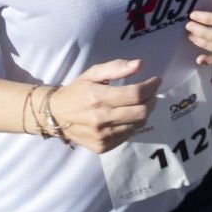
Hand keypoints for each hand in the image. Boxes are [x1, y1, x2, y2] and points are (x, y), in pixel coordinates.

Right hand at [47, 58, 161, 153]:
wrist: (55, 116)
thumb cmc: (77, 91)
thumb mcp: (92, 74)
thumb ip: (116, 67)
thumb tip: (139, 64)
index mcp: (98, 97)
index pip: (136, 94)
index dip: (151, 86)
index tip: (156, 80)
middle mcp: (100, 119)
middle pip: (141, 111)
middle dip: (152, 100)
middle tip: (151, 93)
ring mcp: (102, 136)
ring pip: (137, 124)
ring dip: (143, 112)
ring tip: (139, 104)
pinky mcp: (102, 147)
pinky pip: (127, 135)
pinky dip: (132, 124)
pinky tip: (126, 116)